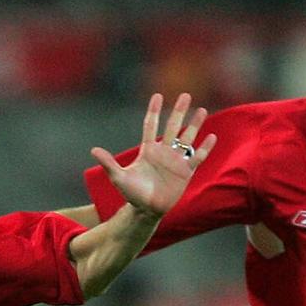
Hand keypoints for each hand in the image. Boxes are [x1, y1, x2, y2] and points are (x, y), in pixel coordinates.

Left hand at [94, 92, 213, 218]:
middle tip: (185, 95)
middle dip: (179, 111)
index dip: (154, 111)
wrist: (146, 210)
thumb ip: (109, 163)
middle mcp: (163, 152)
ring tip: (202, 110)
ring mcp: (175, 161)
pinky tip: (212, 136)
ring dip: (194, 125)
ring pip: (187, 138)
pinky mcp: (185, 172)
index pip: (151, 125)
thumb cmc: (132, 193)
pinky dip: (205, 148)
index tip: (157, 95)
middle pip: (172, 127)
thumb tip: (94, 150)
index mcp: (148, 150)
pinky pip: (197, 157)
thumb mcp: (118, 177)